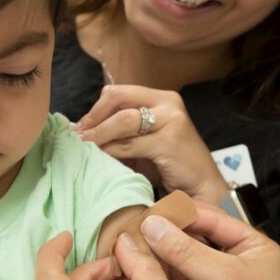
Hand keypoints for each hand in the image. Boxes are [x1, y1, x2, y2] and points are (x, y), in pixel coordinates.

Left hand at [75, 85, 228, 203]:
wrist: (202, 186)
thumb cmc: (171, 166)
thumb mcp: (144, 143)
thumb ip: (122, 133)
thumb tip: (84, 132)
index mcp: (161, 98)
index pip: (119, 93)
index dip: (95, 109)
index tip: (80, 127)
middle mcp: (168, 103)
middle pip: (117, 100)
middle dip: (93, 119)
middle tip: (77, 136)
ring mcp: (171, 120)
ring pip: (122, 121)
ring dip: (98, 135)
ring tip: (83, 147)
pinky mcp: (169, 141)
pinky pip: (129, 144)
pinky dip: (110, 150)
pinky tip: (100, 158)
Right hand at [139, 203, 279, 279]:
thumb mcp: (223, 279)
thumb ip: (185, 250)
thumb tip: (152, 225)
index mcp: (249, 244)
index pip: (209, 217)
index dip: (178, 214)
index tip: (149, 212)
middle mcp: (229, 257)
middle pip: (189, 234)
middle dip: (162, 231)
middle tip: (132, 226)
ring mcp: (209, 279)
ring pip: (176, 255)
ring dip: (153, 250)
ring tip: (126, 243)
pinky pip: (168, 277)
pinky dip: (151, 270)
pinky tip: (132, 263)